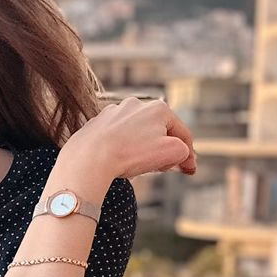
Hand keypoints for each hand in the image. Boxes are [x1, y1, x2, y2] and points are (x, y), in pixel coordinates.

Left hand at [57, 96, 196, 190]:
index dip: (188, 154)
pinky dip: (121, 148)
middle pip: (159, 132)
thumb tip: (182, 155)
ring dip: (142, 149)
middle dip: (164, 150)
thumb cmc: (130, 154)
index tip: (188, 170)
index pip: (181, 133)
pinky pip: (116, 138)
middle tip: (163, 168)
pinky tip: (119, 161)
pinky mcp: (96, 124)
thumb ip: (183, 151)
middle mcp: (135, 105)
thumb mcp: (171, 152)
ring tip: (138, 166)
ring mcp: (113, 113)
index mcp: (158, 108)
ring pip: (137, 134)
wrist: (88, 158)